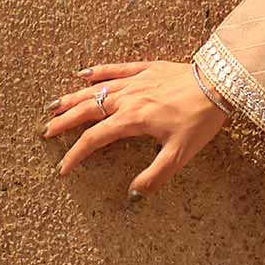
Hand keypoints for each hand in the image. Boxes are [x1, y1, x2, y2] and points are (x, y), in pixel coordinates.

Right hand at [42, 59, 227, 199]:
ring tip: (53, 106)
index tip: (63, 168)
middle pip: (86, 110)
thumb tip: (134, 195)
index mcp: (132, 121)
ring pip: (95, 89)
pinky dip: (98, 72)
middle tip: (46, 131)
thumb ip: (154, 176)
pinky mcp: (146, 69)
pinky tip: (83, 74)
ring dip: (72, 98)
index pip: (94, 139)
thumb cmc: (200, 120)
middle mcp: (127, 99)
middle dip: (64, 122)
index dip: (75, 155)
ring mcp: (135, 82)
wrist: (218, 85)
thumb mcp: (179, 154)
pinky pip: (116, 69)